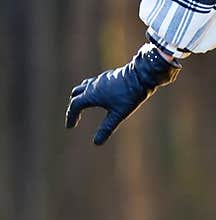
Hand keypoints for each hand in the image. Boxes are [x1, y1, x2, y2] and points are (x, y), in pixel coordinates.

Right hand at [65, 43, 180, 144]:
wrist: (140, 76)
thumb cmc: (129, 96)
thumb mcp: (118, 115)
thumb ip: (106, 128)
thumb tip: (96, 143)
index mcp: (92, 95)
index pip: (75, 105)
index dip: (71, 117)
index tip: (70, 126)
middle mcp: (93, 85)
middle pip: (76, 95)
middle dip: (74, 106)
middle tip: (75, 117)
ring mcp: (100, 79)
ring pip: (84, 87)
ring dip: (80, 96)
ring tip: (83, 106)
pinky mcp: (107, 76)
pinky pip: (93, 83)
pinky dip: (89, 91)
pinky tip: (99, 95)